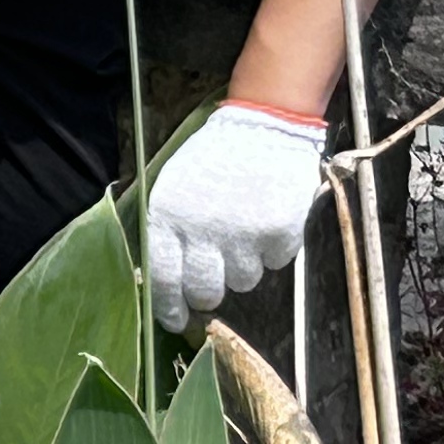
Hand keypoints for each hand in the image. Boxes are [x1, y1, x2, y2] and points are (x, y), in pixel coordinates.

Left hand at [144, 101, 326, 331]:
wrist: (264, 124)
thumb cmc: (213, 158)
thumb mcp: (173, 189)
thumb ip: (167, 231)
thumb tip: (164, 281)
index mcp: (169, 219)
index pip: (163, 280)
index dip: (169, 307)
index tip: (175, 318)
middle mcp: (203, 233)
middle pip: (205, 292)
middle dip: (208, 294)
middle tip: (214, 281)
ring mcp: (244, 235)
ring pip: (243, 281)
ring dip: (243, 267)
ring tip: (243, 235)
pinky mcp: (279, 232)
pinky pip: (276, 262)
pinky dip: (273, 250)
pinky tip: (266, 222)